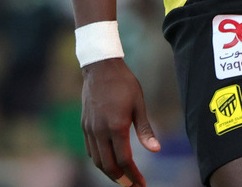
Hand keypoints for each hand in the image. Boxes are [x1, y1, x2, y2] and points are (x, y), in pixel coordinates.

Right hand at [81, 58, 160, 185]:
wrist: (100, 67)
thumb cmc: (124, 83)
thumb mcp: (139, 104)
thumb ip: (145, 130)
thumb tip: (156, 150)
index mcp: (116, 126)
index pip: (124, 160)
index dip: (134, 175)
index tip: (142, 184)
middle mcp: (100, 131)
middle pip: (108, 165)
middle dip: (121, 179)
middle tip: (133, 186)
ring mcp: (90, 129)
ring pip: (97, 160)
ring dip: (109, 172)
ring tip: (122, 178)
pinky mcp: (84, 125)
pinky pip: (90, 150)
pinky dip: (99, 161)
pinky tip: (108, 162)